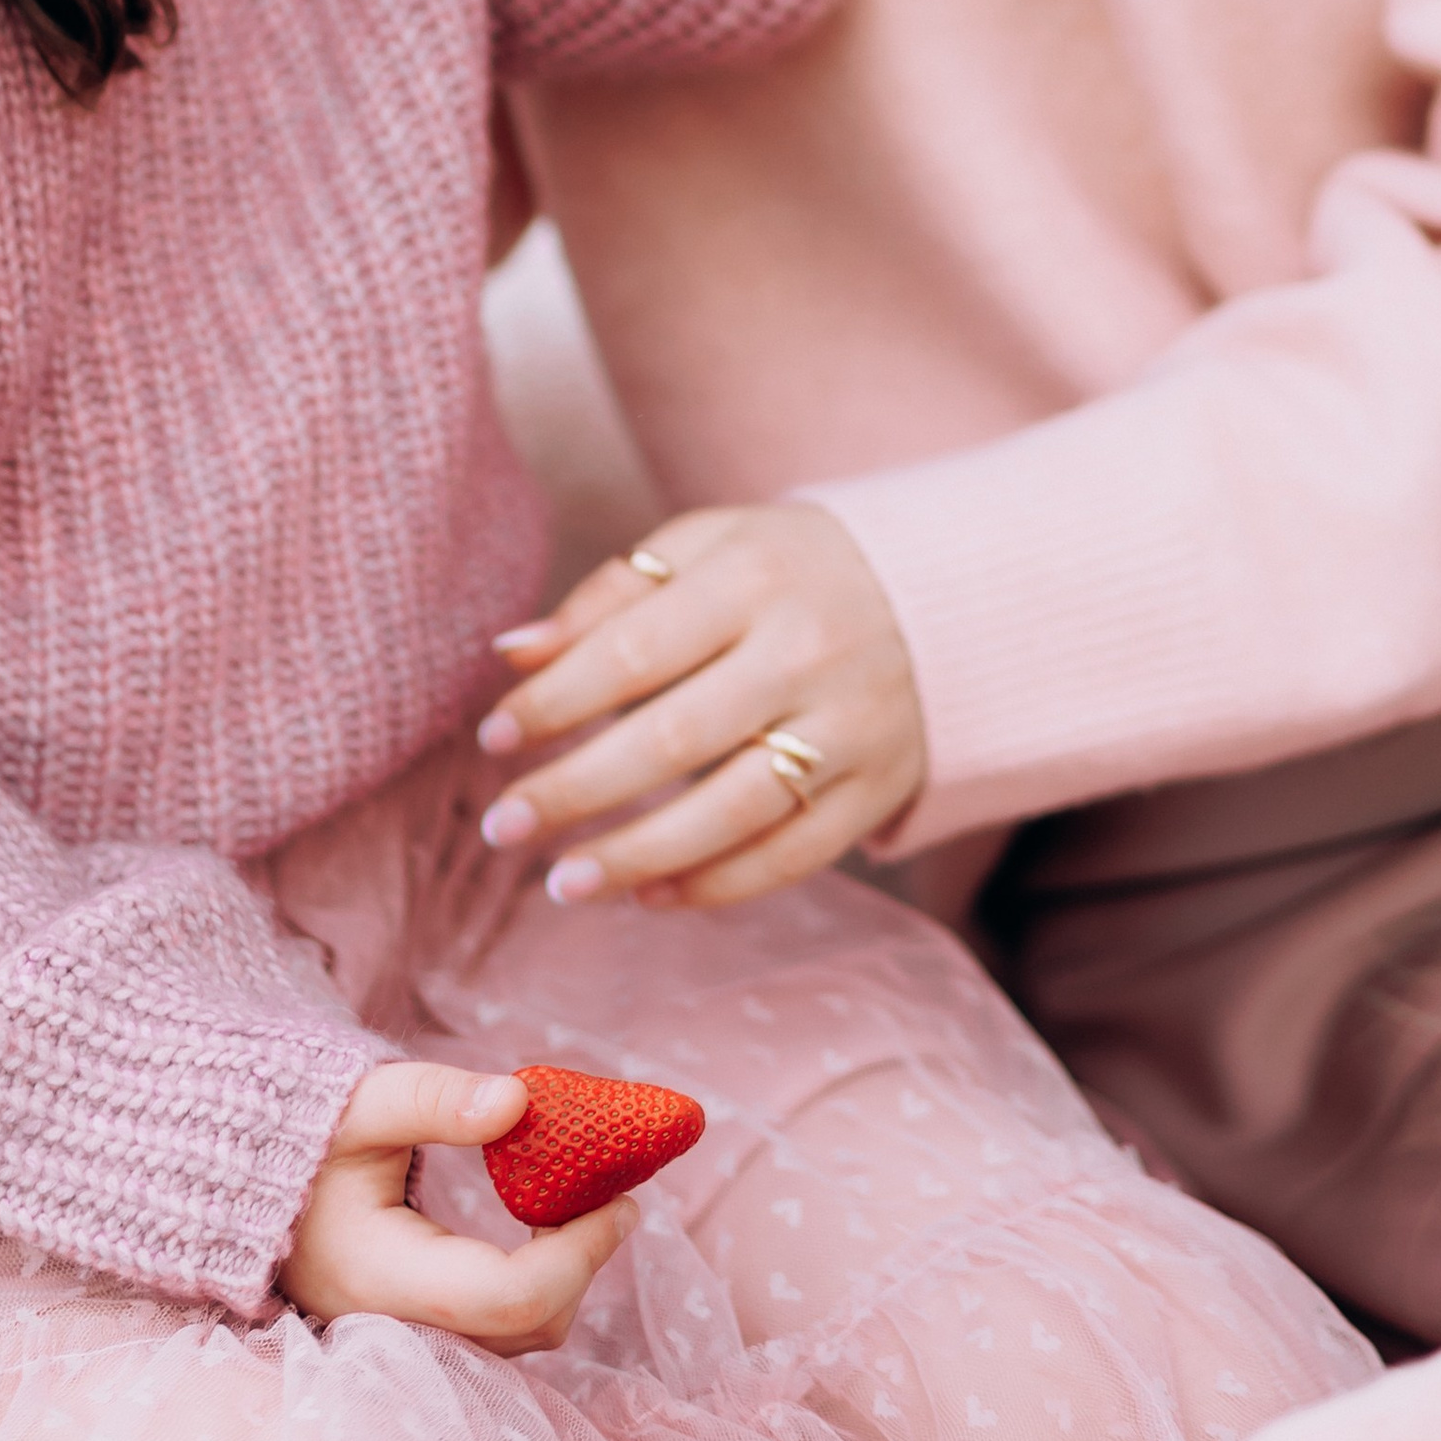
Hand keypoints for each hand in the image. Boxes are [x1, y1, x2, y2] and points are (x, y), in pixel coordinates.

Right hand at [280, 1062, 637, 1349]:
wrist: (255, 1184)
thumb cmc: (308, 1136)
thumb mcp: (364, 1102)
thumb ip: (436, 1101)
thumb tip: (520, 1101)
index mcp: (383, 1277)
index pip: (509, 1296)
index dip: (580, 1253)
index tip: (623, 1199)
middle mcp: (399, 1326)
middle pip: (526, 1326)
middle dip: (583, 1263)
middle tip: (614, 1194)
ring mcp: (409, 1336)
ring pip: (519, 1336)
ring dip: (565, 1274)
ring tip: (580, 1200)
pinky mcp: (422, 1329)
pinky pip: (501, 1327)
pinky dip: (538, 1281)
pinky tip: (542, 1222)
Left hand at [476, 505, 925, 908]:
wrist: (947, 594)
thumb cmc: (790, 569)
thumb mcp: (709, 546)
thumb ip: (612, 594)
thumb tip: (510, 653)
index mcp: (753, 575)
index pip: (631, 652)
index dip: (554, 703)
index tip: (493, 740)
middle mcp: (805, 651)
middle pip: (671, 739)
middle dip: (574, 791)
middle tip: (503, 828)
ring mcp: (849, 728)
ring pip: (729, 812)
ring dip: (635, 857)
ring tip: (562, 883)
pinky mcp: (878, 790)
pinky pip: (789, 856)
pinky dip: (715, 886)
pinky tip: (649, 895)